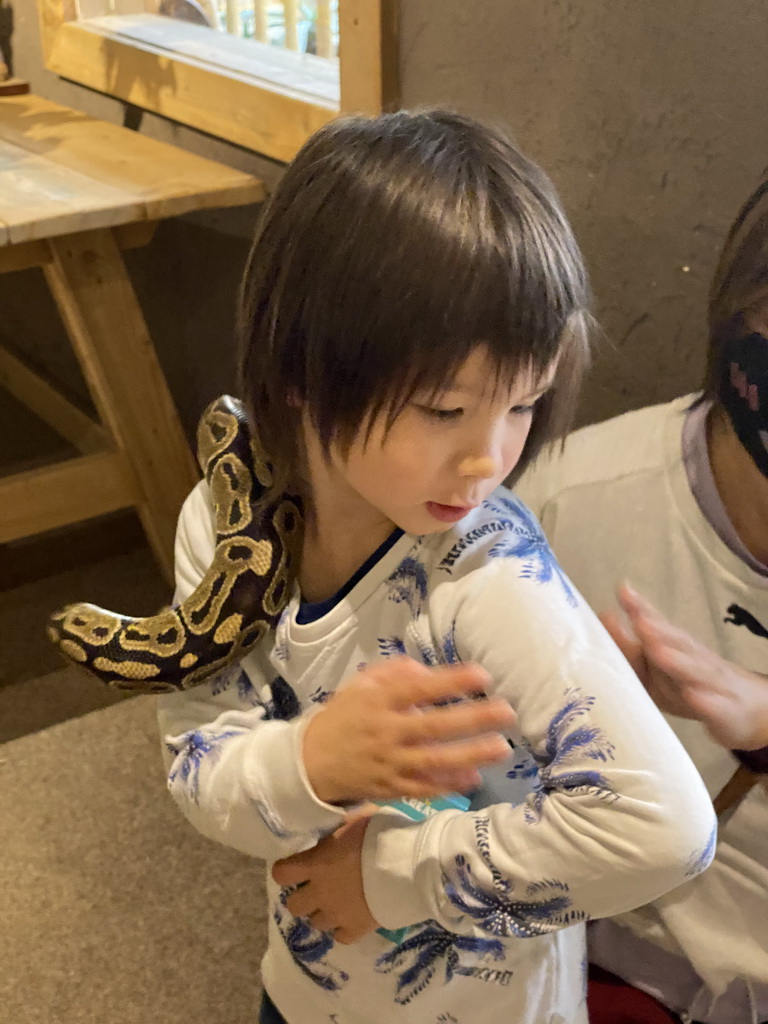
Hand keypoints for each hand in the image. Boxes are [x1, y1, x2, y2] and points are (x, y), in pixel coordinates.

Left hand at [272, 813, 376, 943]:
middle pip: (293, 905)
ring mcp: (336, 914)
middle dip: (302, 896)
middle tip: (316, 887)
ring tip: (335, 903)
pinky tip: (351, 918)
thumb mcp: (353, 820)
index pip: (282, 873)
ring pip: (315, 923)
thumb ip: (336, 830)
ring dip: (322, 913)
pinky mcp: (355, 929)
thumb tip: (331, 829)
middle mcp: (319, 892)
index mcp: (315, 864)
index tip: (293, 867)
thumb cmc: (378, 836)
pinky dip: (343, 929)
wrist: (405, 865)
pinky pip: (340, 937)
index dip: (285, 870)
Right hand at [303, 657, 514, 804]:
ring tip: (501, 748)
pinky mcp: (392, 788)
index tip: (482, 676)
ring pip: (435, 760)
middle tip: (506, 712)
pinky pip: (425, 787)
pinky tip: (475, 778)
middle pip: (434, 726)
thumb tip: (428, 671)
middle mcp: (387, 732)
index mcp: (379, 701)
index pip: (419, 689)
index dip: (452, 682)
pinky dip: (449, 784)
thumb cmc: (344, 716)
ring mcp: (391, 763)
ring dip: (471, 754)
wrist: (311, 762)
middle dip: (473, 719)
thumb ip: (395, 673)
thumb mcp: (361, 685)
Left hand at [600, 582, 767, 750]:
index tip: (623, 591)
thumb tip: (603, 617)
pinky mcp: (725, 709)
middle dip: (659, 631)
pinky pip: (714, 705)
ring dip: (677, 661)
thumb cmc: (689, 683)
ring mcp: (711, 683)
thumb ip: (630, 646)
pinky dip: (704, 700)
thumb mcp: (656, 667)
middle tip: (640, 621)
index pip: (658, 624)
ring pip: (695, 670)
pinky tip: (694, 695)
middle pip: (677, 643)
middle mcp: (694, 658)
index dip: (641, 608)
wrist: (745, 709)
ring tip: (658, 653)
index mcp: (677, 647)